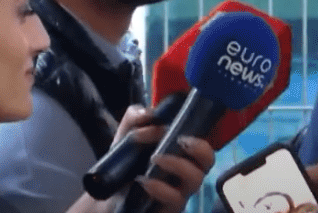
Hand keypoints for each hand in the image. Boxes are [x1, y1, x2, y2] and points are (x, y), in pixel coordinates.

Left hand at [68, 106, 216, 212]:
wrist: (109, 196)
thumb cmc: (126, 165)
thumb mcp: (126, 136)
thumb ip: (135, 119)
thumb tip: (149, 114)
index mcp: (181, 154)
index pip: (204, 144)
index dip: (201, 136)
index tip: (183, 130)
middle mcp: (185, 172)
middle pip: (209, 161)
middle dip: (200, 149)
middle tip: (180, 141)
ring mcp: (180, 191)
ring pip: (196, 179)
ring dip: (178, 164)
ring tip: (155, 158)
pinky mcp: (170, 208)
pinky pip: (176, 200)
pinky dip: (161, 188)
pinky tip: (144, 181)